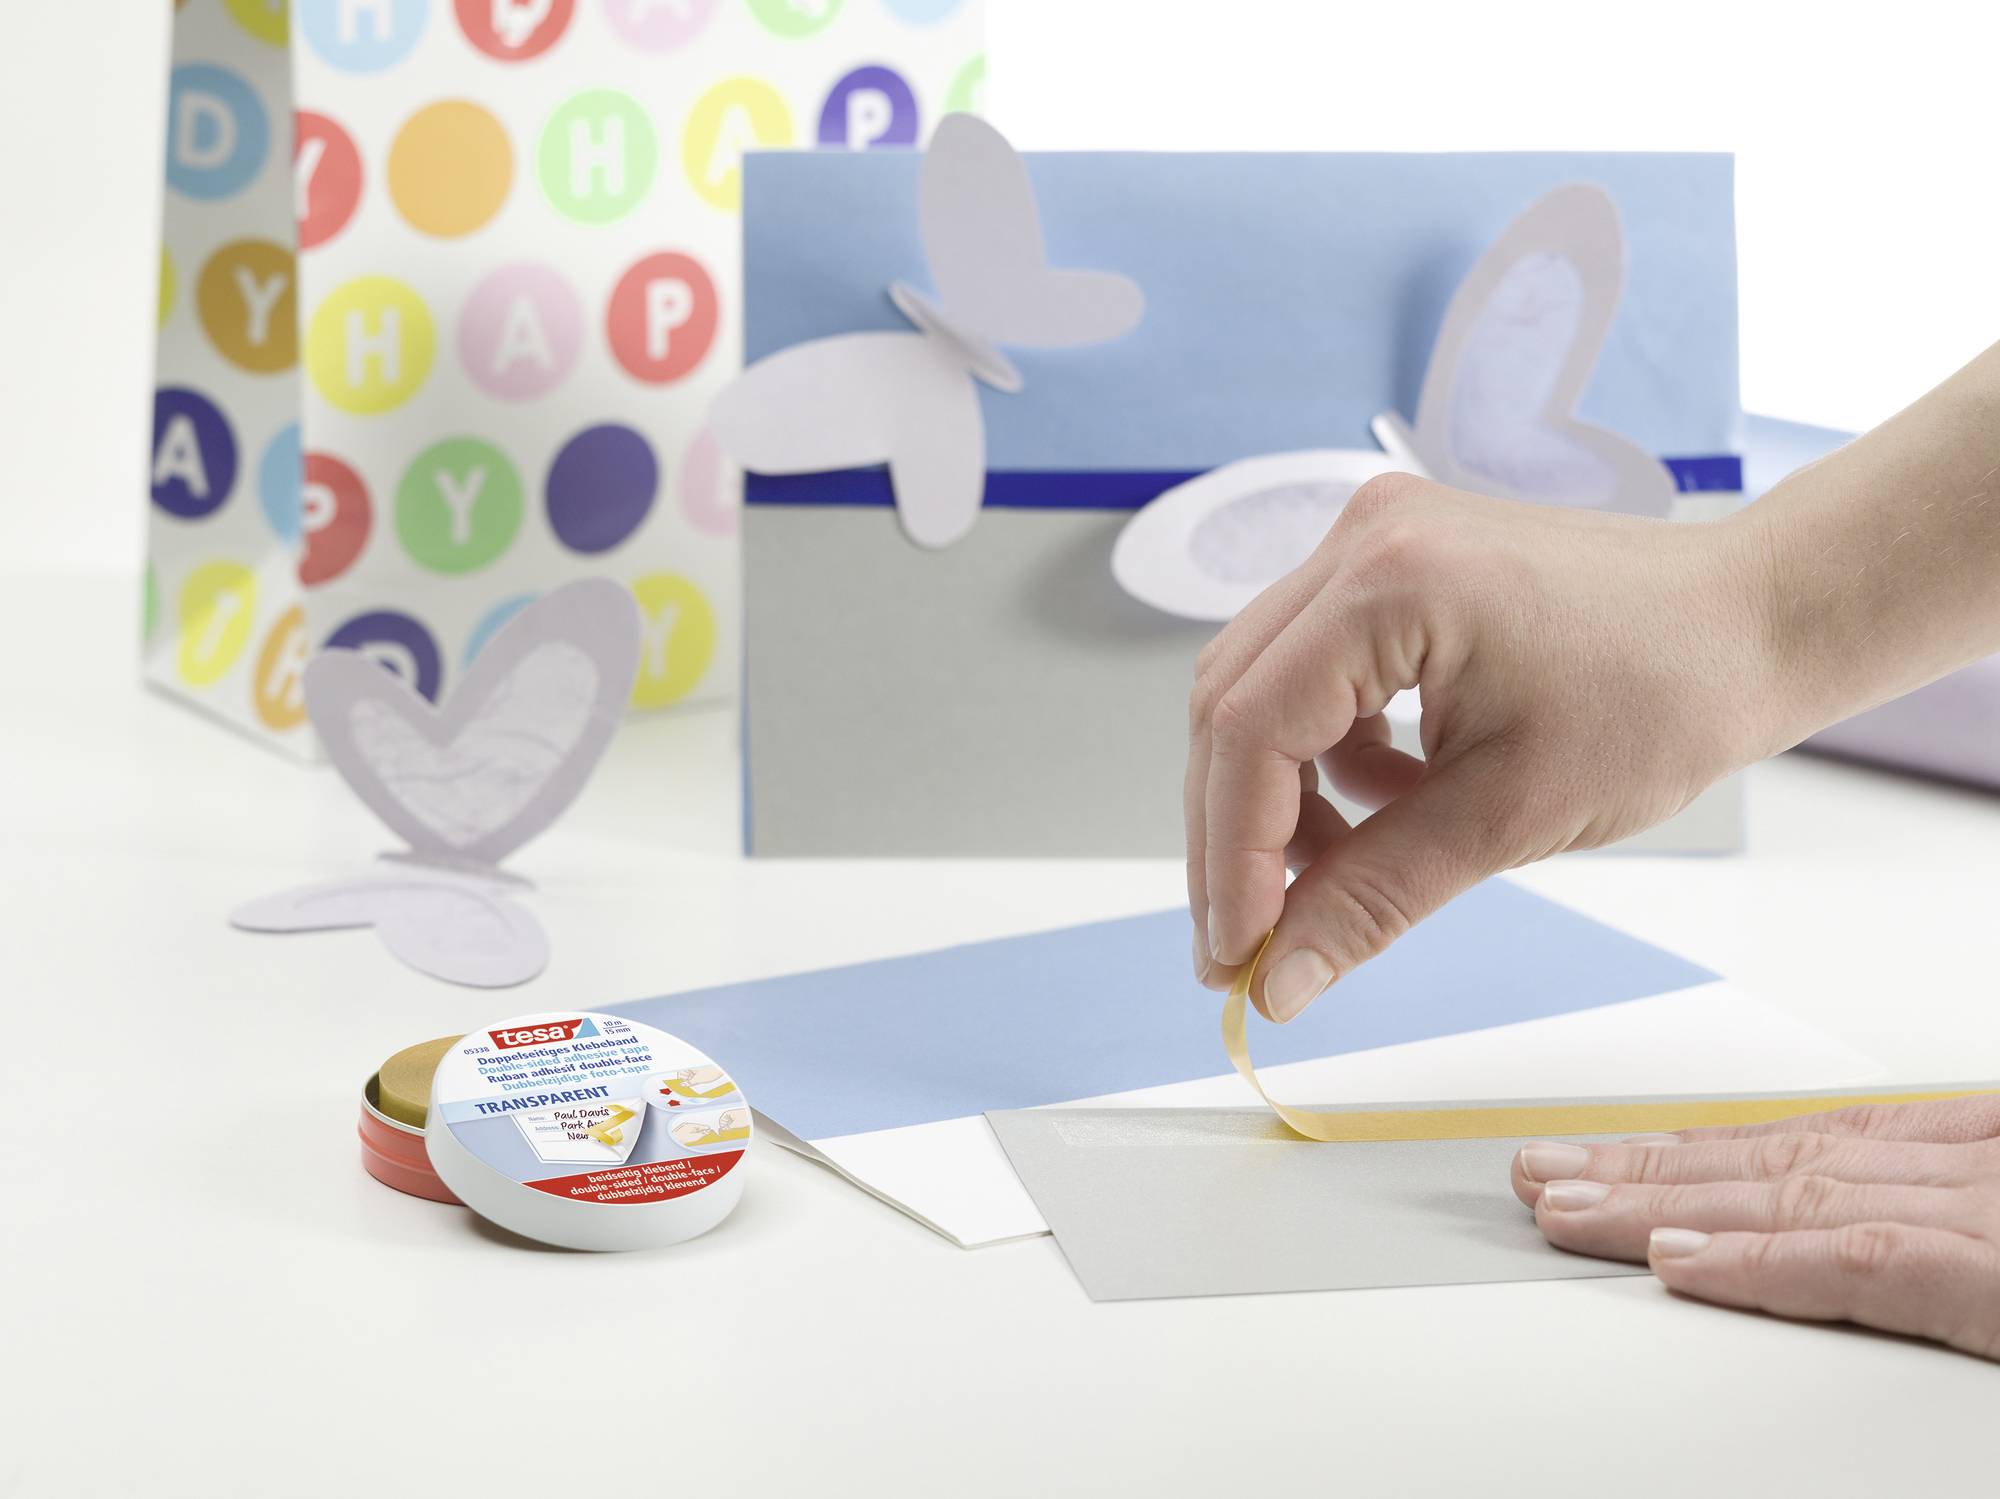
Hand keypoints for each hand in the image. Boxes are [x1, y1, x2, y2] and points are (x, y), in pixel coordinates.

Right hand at [1186, 473, 1778, 1019]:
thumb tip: (1279, 985)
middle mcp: (1361, 539)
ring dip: (1275, 796)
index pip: (1249, 730)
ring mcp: (1372, 540)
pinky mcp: (1393, 562)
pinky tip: (1384, 805)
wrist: (1755, 619)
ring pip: (1261, 687)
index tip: (1237, 957)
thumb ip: (1374, 896)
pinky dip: (1323, 751)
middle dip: (1235, 833)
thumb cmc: (1665, 697)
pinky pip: (1311, 667)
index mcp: (1388, 583)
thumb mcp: (1509, 815)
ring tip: (1332, 877)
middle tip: (1249, 943)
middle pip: (1233, 704)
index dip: (1230, 856)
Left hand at [1512, 1095, 1999, 1359]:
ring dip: (1666, 1203)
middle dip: (1649, 1171)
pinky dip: (1764, 1259)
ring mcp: (1985, 1217)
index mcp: (1976, 1159)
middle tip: (1543, 1174)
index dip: (1697, 1155)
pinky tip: (1677, 1263)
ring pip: (1792, 1201)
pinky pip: (1866, 1264)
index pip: (1810, 1149)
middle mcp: (1968, 1174)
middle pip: (1776, 1165)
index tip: (1611, 1160)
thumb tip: (1856, 1231)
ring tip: (1566, 1207)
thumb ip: (1943, 1235)